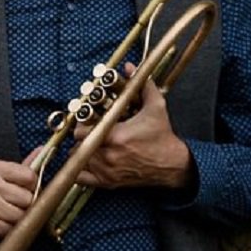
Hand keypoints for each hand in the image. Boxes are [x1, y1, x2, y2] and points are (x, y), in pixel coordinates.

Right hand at [0, 150, 39, 246]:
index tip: (23, 190)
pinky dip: (8, 230)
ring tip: (7, 216)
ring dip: (17, 220)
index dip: (32, 187)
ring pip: (20, 215)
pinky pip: (9, 228)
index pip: (30, 176)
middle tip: (14, 206)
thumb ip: (24, 166)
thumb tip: (43, 149)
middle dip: (25, 206)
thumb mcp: (2, 177)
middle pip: (27, 198)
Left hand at [73, 64, 193, 189]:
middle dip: (81, 136)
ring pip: (79, 160)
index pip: (82, 131)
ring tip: (89, 143)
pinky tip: (86, 161)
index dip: (82, 124)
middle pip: (78, 144)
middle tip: (87, 129)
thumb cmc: (162, 136)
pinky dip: (81, 171)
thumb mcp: (155, 107)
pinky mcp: (109, 183)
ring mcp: (107, 171)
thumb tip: (131, 67)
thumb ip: (142, 85)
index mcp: (116, 136)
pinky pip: (83, 179)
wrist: (172, 164)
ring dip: (81, 150)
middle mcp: (109, 155)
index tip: (87, 120)